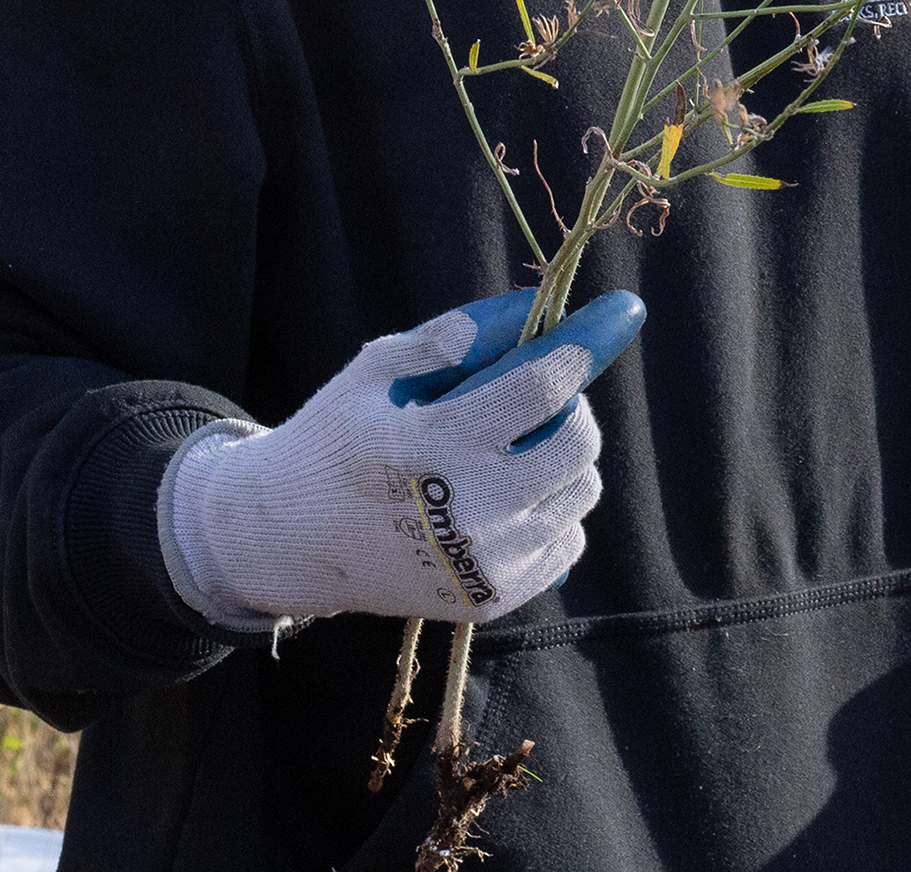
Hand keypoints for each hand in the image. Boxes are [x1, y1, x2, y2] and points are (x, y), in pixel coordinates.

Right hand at [157, 289, 644, 629]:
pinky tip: (501, 499)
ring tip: (504, 453)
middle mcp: (469, 511)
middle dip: (567, 406)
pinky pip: (569, 539)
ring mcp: (486, 565)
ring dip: (560, 458)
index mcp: (433, 444)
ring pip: (582, 489)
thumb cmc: (337, 438)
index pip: (541, 388)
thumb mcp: (377, 368)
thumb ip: (455, 336)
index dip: (585, 343)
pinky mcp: (495, 600)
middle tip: (526, 402)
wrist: (290, 540)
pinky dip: (551, 508)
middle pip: (577, 442)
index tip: (620, 312)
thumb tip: (533, 309)